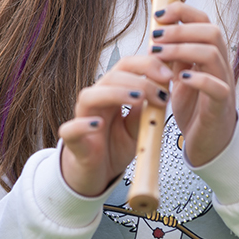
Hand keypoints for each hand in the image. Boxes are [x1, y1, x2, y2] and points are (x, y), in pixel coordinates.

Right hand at [59, 56, 172, 196]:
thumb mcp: (140, 126)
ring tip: (138, 99)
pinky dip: (82, 125)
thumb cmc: (117, 145)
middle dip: (140, 80)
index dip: (147, 64)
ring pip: (90, 96)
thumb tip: (165, 88)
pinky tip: (97, 124)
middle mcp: (97, 99)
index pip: (127, 65)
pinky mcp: (73, 141)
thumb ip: (148, 109)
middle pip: (112, 76)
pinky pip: (70, 130)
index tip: (169, 75)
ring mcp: (82, 118)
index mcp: (114, 90)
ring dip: (116, 93)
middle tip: (161, 93)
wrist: (98, 173)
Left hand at [149, 2, 236, 166]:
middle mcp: (221, 64)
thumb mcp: (182, 77)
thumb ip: (176, 56)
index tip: (159, 15)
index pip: (204, 21)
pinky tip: (179, 79)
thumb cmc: (195, 109)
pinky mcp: (221, 105)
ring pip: (212, 53)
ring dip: (182, 49)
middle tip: (155, 36)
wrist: (209, 143)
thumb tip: (160, 32)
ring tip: (159, 55)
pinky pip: (217, 87)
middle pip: (211, 31)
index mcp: (211, 54)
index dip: (183, 12)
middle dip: (180, 29)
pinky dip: (197, 79)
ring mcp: (224, 83)